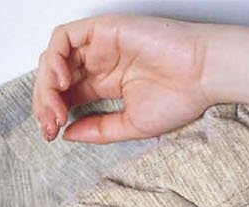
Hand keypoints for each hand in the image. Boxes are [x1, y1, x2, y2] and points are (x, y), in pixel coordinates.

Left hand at [32, 13, 213, 143]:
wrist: (202, 75)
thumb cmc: (180, 98)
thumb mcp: (133, 125)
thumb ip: (100, 129)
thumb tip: (69, 134)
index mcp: (106, 84)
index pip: (68, 95)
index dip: (54, 113)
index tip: (52, 133)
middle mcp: (99, 63)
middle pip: (56, 78)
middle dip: (46, 101)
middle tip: (50, 123)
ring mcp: (98, 45)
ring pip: (55, 58)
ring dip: (47, 82)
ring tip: (55, 105)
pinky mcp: (101, 29)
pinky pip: (64, 38)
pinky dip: (54, 57)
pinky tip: (59, 80)